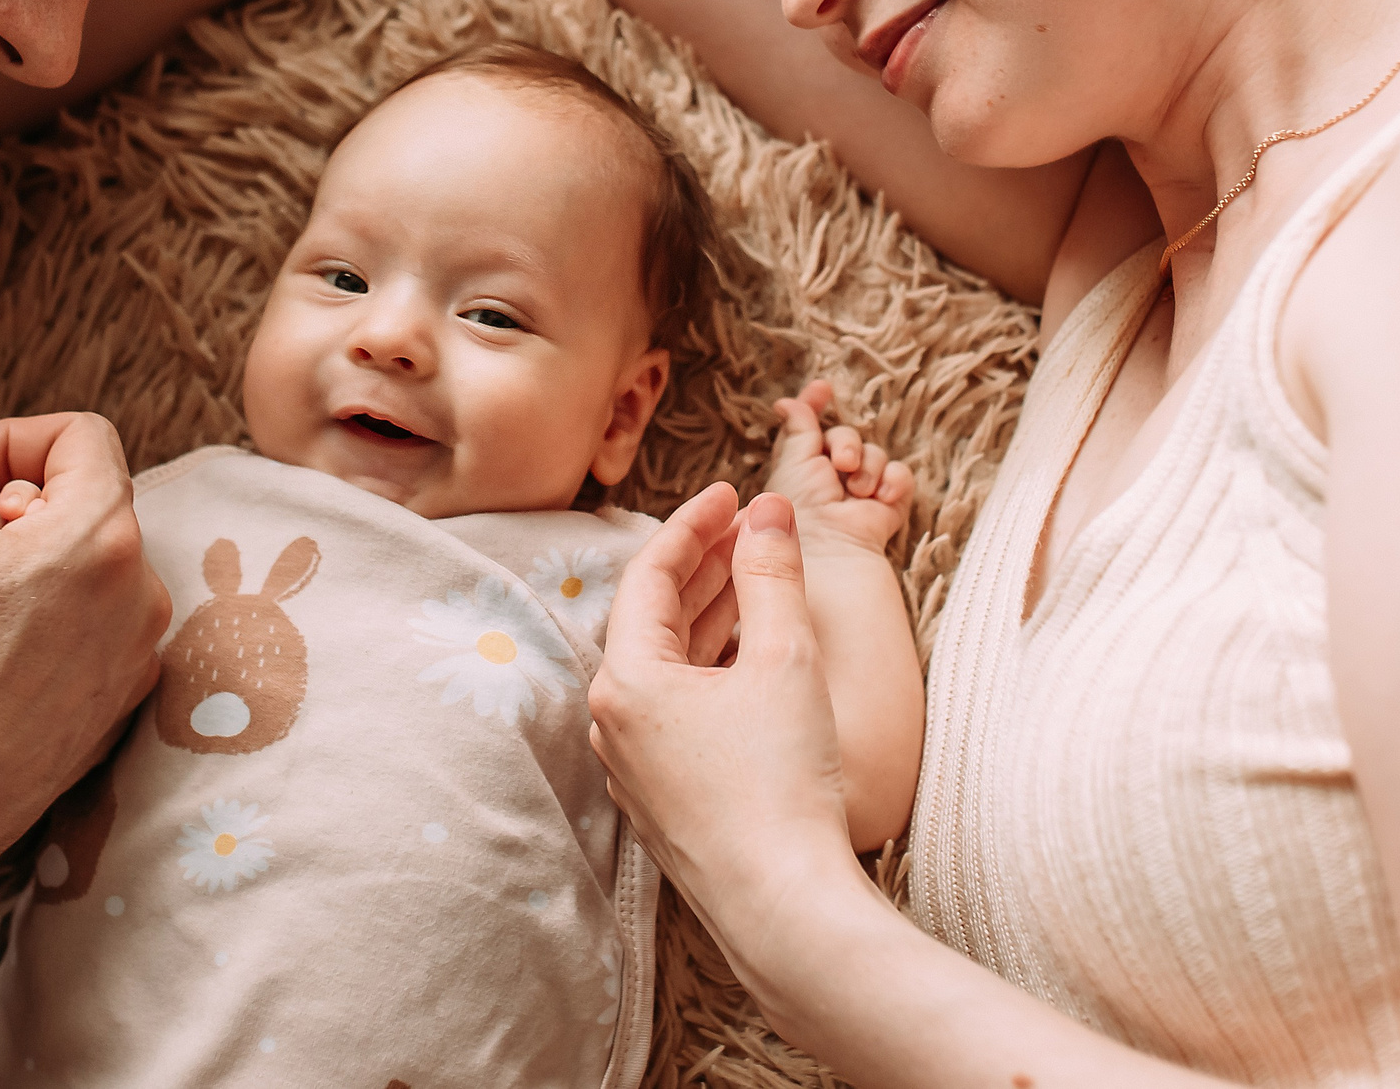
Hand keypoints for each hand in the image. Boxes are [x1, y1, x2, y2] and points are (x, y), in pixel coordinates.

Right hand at [0, 386, 170, 890]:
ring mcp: (132, 664)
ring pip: (80, 570)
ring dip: (16, 568)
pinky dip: (32, 625)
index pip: (79, 436)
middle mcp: (140, 599)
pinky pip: (82, 633)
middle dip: (4, 509)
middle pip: (80, 504)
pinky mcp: (112, 715)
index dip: (3, 441)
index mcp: (102, 540)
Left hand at [588, 484, 860, 971]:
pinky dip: (710, 667)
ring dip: (710, 615)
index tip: (734, 491)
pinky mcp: (661, 796)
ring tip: (757, 577)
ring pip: (665, 665)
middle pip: (653, 618)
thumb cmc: (782, 783)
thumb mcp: (785, 659)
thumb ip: (772, 575)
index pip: (649, 574)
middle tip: (751, 527)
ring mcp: (633, 763)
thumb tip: (769, 512)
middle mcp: (614, 720)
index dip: (695, 523)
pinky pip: (676, 709)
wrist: (784, 907)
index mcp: (626, 679)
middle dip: (704, 566)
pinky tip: (750, 654)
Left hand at [765, 379, 912, 554]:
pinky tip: (880, 497)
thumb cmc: (798, 511)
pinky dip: (892, 480)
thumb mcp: (792, 461)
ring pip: (874, 453)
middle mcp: (830, 479)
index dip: (814, 405)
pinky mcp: (887, 508)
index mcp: (800, 469)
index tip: (822, 388)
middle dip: (845, 443)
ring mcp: (861, 494)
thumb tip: (787, 402)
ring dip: (867, 464)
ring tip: (858, 489)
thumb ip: (798, 428)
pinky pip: (899, 475)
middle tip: (843, 463)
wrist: (829, 554)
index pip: (809, 428)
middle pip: (845, 437)